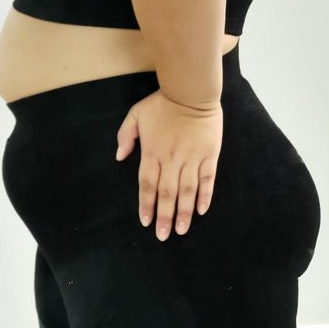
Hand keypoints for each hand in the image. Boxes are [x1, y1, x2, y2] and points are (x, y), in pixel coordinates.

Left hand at [115, 89, 222, 240]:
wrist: (190, 91)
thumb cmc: (162, 103)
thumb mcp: (136, 114)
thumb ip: (126, 136)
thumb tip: (120, 157)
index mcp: (152, 153)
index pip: (147, 185)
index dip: (146, 205)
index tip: (146, 222)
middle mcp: (171, 160)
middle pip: (167, 193)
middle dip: (164, 216)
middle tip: (163, 236)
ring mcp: (191, 158)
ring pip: (187, 191)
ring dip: (184, 212)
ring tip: (182, 230)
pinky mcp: (208, 155)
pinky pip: (207, 179)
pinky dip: (204, 196)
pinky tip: (201, 210)